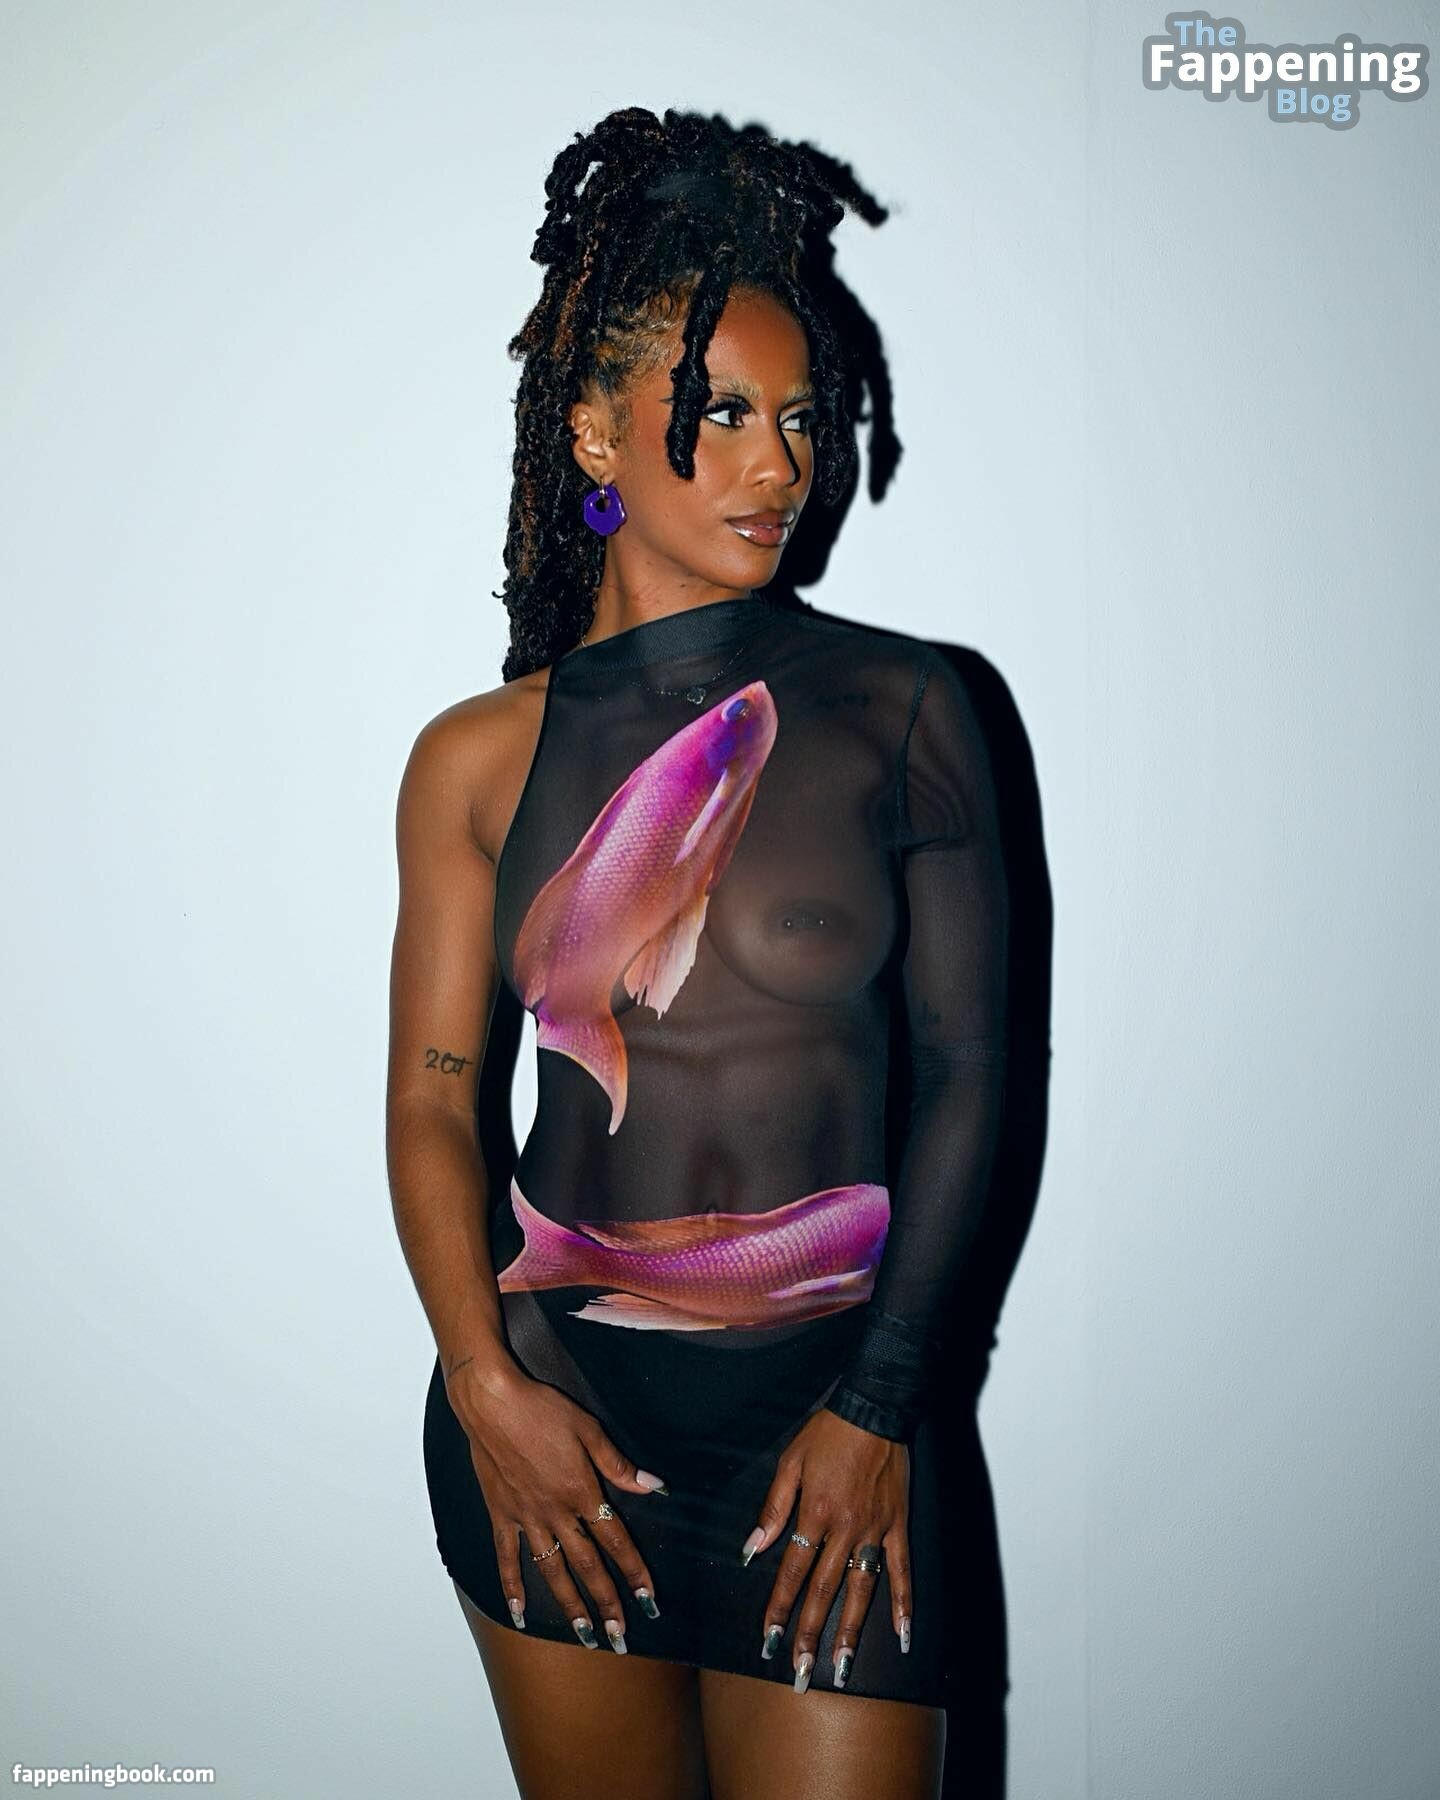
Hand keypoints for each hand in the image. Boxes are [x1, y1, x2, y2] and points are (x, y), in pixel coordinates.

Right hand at [446, 1353, 667, 1651]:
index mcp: (581, 1491)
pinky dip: (511, 1586)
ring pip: (552, 1570)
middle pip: (587, 1566)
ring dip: (568, 1605)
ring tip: (583, 1635)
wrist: (493, 1402)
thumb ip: (619, 1465)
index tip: (648, 1600)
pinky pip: (507, 1558)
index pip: (616, 1541)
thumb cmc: (542, 1409)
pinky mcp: (501, 1514)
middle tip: (620, 1638)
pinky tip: (518, 1612)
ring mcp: (526, 1517)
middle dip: (606, 1604)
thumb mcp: (589, 1430)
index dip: (635, 1572)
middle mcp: (556, 1512)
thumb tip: (654, 1487)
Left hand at [741, 1406, 912, 1691]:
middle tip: (801, 1673)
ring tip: (840, 1667)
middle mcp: (845, 1529)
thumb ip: (773, 1507)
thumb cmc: (828, 1433)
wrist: (874, 1409)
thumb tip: (753, 1548)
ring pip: (861, 1590)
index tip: (769, 1640)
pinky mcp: (898, 1525)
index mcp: (814, 1513)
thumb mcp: (790, 1461)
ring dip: (850, 1630)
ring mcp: (874, 1530)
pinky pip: (902, 1570)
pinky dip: (903, 1603)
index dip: (780, 1608)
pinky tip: (902, 1635)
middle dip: (810, 1634)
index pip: (793, 1571)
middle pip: (824, 1591)